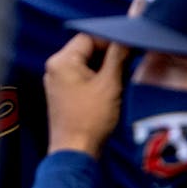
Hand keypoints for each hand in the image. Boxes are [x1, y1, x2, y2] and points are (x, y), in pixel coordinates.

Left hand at [43, 33, 128, 156]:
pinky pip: (82, 77)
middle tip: (131, 59)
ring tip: (124, 75)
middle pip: (86, 49)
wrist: (76, 151)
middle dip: (109, 54)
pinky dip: (98, 78)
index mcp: (62, 60)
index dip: (111, 39)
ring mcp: (57, 81)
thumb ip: (118, 57)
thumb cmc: (91, 118)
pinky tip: (113, 86)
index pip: (88, 37)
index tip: (131, 44)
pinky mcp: (63, 93)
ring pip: (86, 63)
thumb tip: (127, 39)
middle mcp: (55, 67)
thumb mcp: (110, 84)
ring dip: (105, 67)